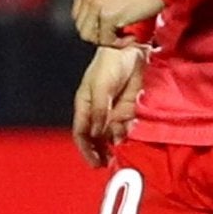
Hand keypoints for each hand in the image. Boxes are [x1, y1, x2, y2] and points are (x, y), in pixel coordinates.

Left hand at [71, 0, 163, 47]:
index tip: (110, 27)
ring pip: (90, 35)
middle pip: (82, 26)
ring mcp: (95, 3)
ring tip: (125, 35)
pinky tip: (131, 35)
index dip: (94, 24)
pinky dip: (119, 43)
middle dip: (100, 34)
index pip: (79, 13)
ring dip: (108, 40)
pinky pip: (106, 40)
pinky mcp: (107, 15)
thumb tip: (100, 19)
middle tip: (119, 33)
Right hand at [72, 45, 145, 167]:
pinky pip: (126, 127)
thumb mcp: (101, 88)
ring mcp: (113, 111)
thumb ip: (99, 111)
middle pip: (96, 138)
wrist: (131, 50)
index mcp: (84, 106)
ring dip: (116, 143)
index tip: (94, 162)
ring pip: (112, 135)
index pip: (81, 133)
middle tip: (109, 163)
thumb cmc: (109, 65)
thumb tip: (98, 133)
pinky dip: (128, 133)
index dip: (86, 149)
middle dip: (101, 152)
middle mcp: (97, 112)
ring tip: (122, 146)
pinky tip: (130, 133)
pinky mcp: (127, 108)